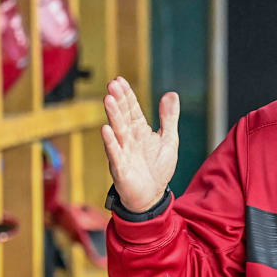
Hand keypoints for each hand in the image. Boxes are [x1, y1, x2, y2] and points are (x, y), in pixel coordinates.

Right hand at [101, 77, 178, 212]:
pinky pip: (114, 154)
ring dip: (112, 116)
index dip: (127, 95)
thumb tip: (171, 93)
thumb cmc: (157, 168)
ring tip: (108, 99)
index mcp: (139, 131)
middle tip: (112, 84)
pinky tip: (105, 130)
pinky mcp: (121, 169)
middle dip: (118, 101)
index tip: (119, 79)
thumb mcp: (169, 139)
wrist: (152, 197)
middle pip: (123, 116)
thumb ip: (169, 118)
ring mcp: (123, 153)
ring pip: (117, 131)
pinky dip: (110, 143)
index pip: (132, 109)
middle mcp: (129, 139)